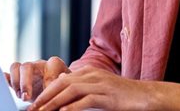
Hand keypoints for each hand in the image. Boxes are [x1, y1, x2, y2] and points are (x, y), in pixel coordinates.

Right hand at [5, 56, 69, 101]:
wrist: (58, 92)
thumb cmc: (65, 89)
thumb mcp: (67, 86)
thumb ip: (63, 82)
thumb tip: (61, 78)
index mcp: (54, 64)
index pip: (49, 66)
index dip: (47, 81)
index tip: (48, 94)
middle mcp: (39, 64)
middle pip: (27, 66)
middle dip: (25, 83)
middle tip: (26, 97)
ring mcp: (27, 70)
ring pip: (16, 67)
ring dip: (16, 83)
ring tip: (20, 96)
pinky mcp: (19, 78)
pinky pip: (8, 75)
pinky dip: (6, 79)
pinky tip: (6, 85)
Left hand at [30, 67, 179, 110]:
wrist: (147, 96)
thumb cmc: (123, 97)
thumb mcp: (100, 93)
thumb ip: (83, 95)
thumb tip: (63, 105)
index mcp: (89, 72)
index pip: (61, 79)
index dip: (45, 91)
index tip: (33, 105)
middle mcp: (92, 74)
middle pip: (61, 83)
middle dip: (44, 96)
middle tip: (32, 110)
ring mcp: (101, 83)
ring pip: (70, 90)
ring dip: (53, 102)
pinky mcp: (108, 95)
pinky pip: (86, 100)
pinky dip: (72, 107)